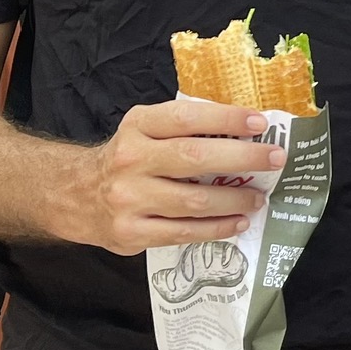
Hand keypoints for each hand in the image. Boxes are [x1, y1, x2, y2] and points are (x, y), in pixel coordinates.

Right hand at [56, 99, 284, 255]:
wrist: (75, 195)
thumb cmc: (127, 158)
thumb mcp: (144, 130)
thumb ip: (183, 128)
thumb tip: (245, 131)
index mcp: (138, 126)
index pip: (187, 117)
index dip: (226, 119)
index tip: (260, 124)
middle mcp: (131, 159)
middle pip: (194, 158)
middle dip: (242, 158)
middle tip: (275, 159)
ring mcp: (129, 198)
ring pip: (193, 201)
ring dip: (234, 200)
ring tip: (258, 198)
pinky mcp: (131, 232)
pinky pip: (184, 232)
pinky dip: (217, 228)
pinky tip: (237, 223)